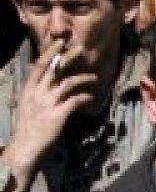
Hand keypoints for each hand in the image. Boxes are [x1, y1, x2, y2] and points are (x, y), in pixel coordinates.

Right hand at [4, 40, 99, 177]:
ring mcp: (47, 104)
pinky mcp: (57, 116)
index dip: (50, 53)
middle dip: (67, 57)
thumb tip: (51, 82)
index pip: (39, 66)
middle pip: (53, 69)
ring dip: (83, 78)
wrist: (25, 148)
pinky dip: (85, 97)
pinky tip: (91, 97)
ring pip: (67, 83)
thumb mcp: (29, 105)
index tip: (60, 42)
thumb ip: (39, 93)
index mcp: (28, 90)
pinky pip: (75, 101)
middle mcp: (36, 94)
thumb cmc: (29, 128)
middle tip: (81, 49)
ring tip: (94, 77)